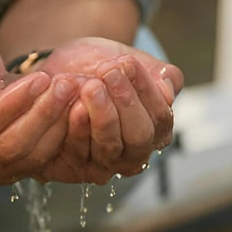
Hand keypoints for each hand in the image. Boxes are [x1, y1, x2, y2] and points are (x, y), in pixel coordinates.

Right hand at [0, 30, 80, 184]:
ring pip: (27, 156)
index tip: (40, 78)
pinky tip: (72, 111)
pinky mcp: (8, 173)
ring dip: (55, 125)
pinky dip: (59, 136)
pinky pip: (39, 161)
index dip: (13, 104)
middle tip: (66, 85)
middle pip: (8, 147)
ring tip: (72, 93)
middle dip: (42, 114)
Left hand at [35, 37, 184, 184]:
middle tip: (109, 73)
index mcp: (156, 133)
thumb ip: (161, 75)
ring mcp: (105, 165)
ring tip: (91, 86)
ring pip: (109, 147)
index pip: (160, 118)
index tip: (128, 63)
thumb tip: (168, 89)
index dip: (146, 90)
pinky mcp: (75, 169)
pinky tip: (74, 106)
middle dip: (126, 103)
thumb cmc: (104, 70)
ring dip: (102, 116)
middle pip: (139, 137)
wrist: (63, 73)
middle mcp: (134, 155)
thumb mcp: (135, 64)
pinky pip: (78, 153)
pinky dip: (77, 129)